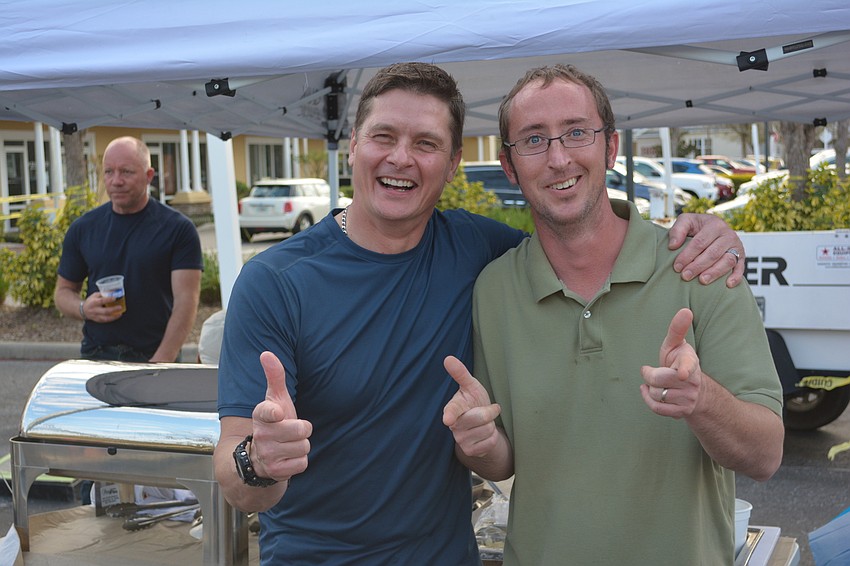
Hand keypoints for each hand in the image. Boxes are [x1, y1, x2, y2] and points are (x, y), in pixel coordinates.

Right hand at [82, 292, 123, 322]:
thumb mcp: (95, 295)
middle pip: (104, 311)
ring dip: (114, 316)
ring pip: (105, 318)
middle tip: (120, 307)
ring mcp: (96, 316)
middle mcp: (94, 310)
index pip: (101, 301)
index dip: (108, 299)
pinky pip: (105, 321)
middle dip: (113, 309)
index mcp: (93, 302)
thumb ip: (103, 294)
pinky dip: (112, 319)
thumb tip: (113, 292)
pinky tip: (117, 316)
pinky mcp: (97, 320)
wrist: (83, 310)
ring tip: (120, 313)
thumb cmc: (91, 301)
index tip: (114, 298)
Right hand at [250, 351, 311, 481]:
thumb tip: (266, 353)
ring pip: (304, 447)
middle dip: (302, 430)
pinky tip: (288, 457)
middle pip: (301, 430)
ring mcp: (267, 454)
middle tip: (291, 431)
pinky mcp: (276, 471)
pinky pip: (302, 463)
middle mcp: (261, 435)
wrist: (260, 457)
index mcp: (261, 415)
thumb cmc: (274, 422)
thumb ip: (274, 376)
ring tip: (289, 444)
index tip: (277, 414)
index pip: (268, 412)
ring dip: (301, 446)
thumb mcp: (274, 399)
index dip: (275, 413)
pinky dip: (299, 461)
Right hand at [442, 355, 501, 458]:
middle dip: (490, 412)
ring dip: (490, 426)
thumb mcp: (470, 386)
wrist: (480, 426)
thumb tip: (448, 358)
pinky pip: (490, 442)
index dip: (450, 414)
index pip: (452, 410)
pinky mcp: (469, 452)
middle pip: (480, 417)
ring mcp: (460, 440)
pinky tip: (484, 435)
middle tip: (488, 410)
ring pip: (487, 430)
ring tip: (484, 424)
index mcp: (453, 407)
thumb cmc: (473, 402)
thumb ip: (460, 373)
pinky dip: (492, 437)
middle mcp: (453, 425)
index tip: (448, 419)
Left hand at [640, 308, 702, 417]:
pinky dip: (648, 400)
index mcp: (690, 363)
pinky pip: (657, 408)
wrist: (694, 389)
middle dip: (649, 374)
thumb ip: (677, 329)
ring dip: (650, 388)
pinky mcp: (682, 412)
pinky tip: (647, 391)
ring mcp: (689, 399)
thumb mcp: (677, 344)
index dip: (683, 369)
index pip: (687, 366)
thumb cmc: (679, 361)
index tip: (682, 373)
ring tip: (657, 383)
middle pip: (658, 380)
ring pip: (656, 394)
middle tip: (650, 370)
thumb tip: (686, 310)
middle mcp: (692, 382)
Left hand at [668, 213, 744, 287]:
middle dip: (698, 266)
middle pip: (713, 253)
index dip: (687, 255)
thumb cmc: (697, 227)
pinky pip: (741, 268)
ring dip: (715, 272)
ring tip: (702, 281)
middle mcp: (728, 235)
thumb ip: (678, 230)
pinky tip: (727, 285)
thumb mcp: (686, 221)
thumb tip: (673, 246)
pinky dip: (736, 276)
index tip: (677, 267)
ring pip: (728, 261)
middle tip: (685, 276)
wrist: (713, 228)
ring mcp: (736, 246)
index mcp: (715, 224)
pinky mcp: (741, 257)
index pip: (700, 242)